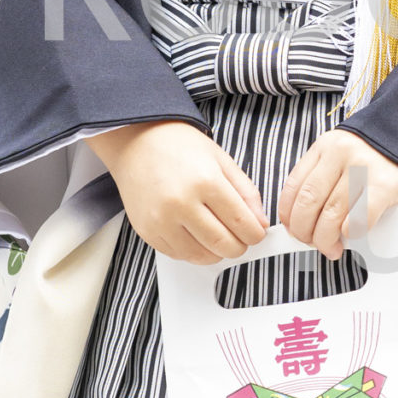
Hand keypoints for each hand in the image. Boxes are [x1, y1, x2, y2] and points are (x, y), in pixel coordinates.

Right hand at [89, 121, 267, 263]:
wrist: (137, 142)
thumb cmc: (180, 147)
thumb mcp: (222, 161)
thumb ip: (246, 193)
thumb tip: (260, 224)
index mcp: (205, 181)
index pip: (242, 224)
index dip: (255, 235)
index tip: (256, 234)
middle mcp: (181, 203)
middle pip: (223, 244)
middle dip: (239, 246)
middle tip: (240, 238)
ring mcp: (161, 220)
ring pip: (201, 256)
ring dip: (216, 252)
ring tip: (218, 235)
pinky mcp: (147, 231)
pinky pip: (179, 255)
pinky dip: (193, 251)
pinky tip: (196, 234)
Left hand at [278, 130, 397, 260]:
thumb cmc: (386, 158)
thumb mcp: (348, 156)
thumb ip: (327, 178)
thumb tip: (305, 218)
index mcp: (328, 145)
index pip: (295, 184)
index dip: (289, 214)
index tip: (292, 228)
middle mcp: (342, 152)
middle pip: (308, 202)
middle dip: (304, 231)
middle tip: (311, 243)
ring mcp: (364, 168)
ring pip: (330, 214)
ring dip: (325, 239)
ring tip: (331, 248)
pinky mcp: (385, 185)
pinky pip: (359, 219)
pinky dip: (351, 232)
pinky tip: (352, 235)